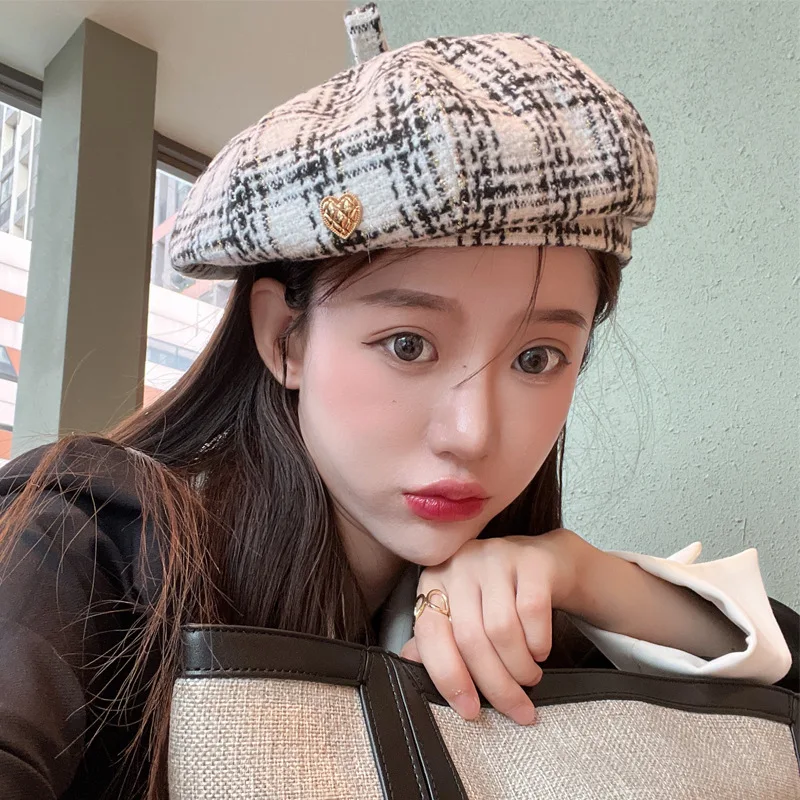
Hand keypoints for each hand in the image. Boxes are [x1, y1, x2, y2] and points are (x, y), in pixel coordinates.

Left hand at [399, 528, 580, 725]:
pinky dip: (538, 643)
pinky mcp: (531, 560)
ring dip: (519, 667)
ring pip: (501, 629)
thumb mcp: (464, 613)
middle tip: (516, 709)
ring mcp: (495, 558)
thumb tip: (409, 664)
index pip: (430, 633)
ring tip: (528, 677)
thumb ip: (438, 639)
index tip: (469, 710)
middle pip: (469, 638)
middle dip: (495, 684)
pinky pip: (532, 612)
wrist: (546, 565)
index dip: (448, 676)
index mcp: (435, 580)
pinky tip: (539, 651)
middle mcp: (460, 565)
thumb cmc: (500, 597)